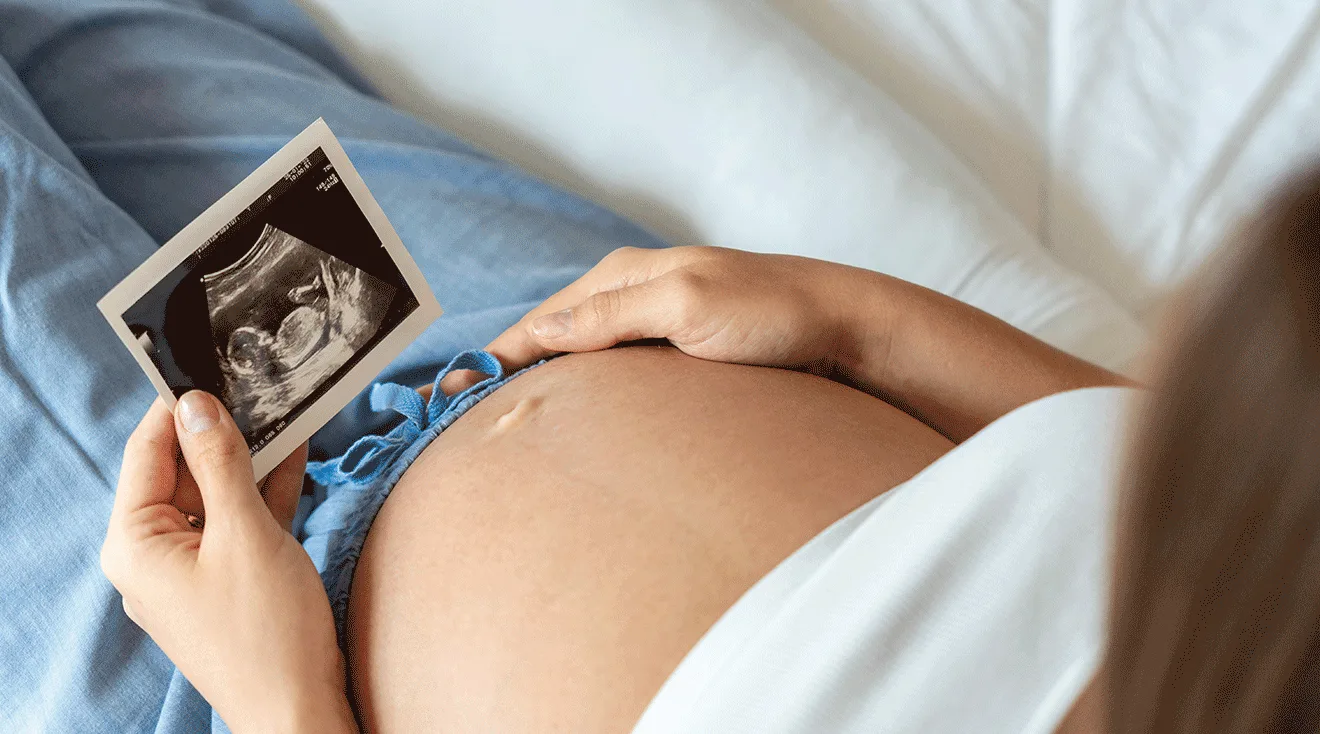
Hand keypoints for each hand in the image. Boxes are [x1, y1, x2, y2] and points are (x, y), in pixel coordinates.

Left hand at [100, 393, 356, 733]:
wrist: (300, 710)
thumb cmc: (266, 631)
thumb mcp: (245, 534)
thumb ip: (221, 464)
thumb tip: (198, 405)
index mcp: (135, 543)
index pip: (147, 452)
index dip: (177, 406)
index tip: (209, 363)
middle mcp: (154, 555)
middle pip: (182, 471)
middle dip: (222, 430)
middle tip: (259, 382)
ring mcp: (192, 569)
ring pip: (215, 494)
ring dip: (250, 458)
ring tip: (284, 409)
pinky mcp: (228, 579)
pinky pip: (238, 522)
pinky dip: (263, 492)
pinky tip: (295, 455)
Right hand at [453, 246, 875, 389]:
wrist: (844, 328)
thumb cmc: (772, 314)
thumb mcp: (687, 305)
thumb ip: (611, 314)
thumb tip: (536, 334)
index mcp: (620, 279)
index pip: (536, 326)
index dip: (489, 363)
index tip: (443, 401)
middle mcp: (628, 298)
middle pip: (548, 342)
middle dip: (504, 377)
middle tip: (458, 426)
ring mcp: (651, 327)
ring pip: (576, 360)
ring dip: (540, 388)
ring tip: (500, 429)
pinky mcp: (674, 355)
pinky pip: (609, 375)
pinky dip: (580, 395)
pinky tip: (573, 423)